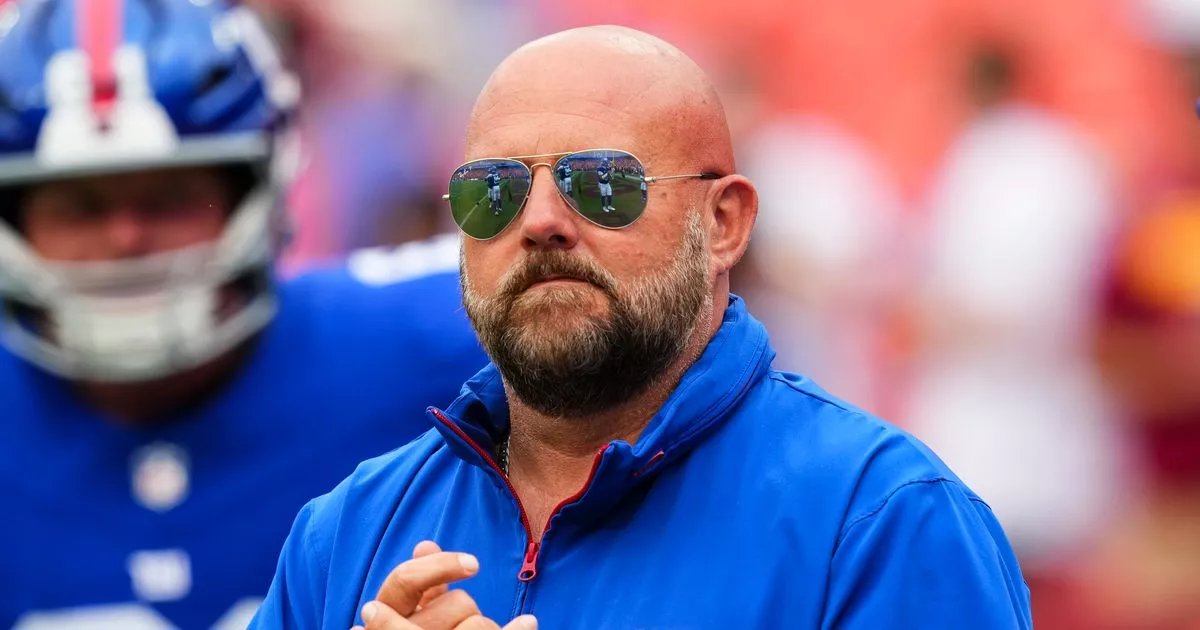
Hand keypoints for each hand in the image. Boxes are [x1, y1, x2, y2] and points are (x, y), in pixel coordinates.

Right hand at [352, 540, 536, 629]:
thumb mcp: (413, 621)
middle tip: (461, 629)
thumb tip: (425, 544)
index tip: (475, 565)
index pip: (405, 581)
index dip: (439, 567)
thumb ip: (420, 589)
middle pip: (457, 604)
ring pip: (478, 624)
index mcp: (385, 618)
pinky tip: (528, 623)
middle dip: (469, 612)